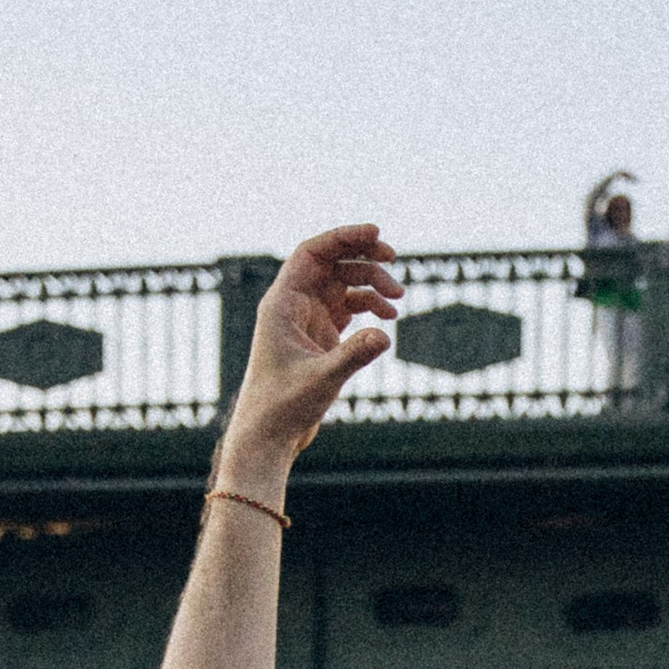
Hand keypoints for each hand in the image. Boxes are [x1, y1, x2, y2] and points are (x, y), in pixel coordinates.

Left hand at [221, 227, 401, 489]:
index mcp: (283, 302)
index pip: (313, 253)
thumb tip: (386, 335)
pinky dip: (369, 306)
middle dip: (364, 257)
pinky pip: (348, 308)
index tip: (376, 234)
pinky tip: (389, 318)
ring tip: (399, 297)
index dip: (343, 237)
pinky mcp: (320, 337)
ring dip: (371, 284)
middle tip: (395, 260)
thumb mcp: (322, 379)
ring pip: (343, 284)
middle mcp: (294, 304)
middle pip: (332, 262)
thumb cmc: (283, 405)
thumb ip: (353, 355)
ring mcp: (307, 319)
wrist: (269, 434)